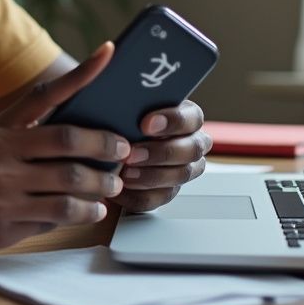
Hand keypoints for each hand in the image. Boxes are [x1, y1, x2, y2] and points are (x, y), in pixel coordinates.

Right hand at [0, 43, 130, 266]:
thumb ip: (14, 123)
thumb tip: (60, 112)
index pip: (46, 95)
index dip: (82, 74)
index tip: (108, 53)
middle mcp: (0, 157)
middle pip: (70, 145)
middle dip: (105, 149)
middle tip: (123, 153)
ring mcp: (1, 193)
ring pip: (69, 188)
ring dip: (100, 189)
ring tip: (113, 188)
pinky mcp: (2, 226)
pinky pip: (53, 218)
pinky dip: (77, 214)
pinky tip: (88, 211)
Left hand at [114, 97, 210, 212]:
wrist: (111, 148)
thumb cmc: (123, 121)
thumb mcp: (129, 109)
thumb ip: (134, 107)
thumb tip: (123, 106)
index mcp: (188, 119)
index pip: (192, 118)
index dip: (173, 121)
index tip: (146, 124)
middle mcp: (192, 145)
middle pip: (191, 150)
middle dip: (160, 152)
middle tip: (132, 153)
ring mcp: (183, 170)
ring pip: (179, 175)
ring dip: (150, 176)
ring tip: (124, 173)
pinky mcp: (166, 192)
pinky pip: (159, 198)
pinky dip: (138, 195)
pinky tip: (120, 188)